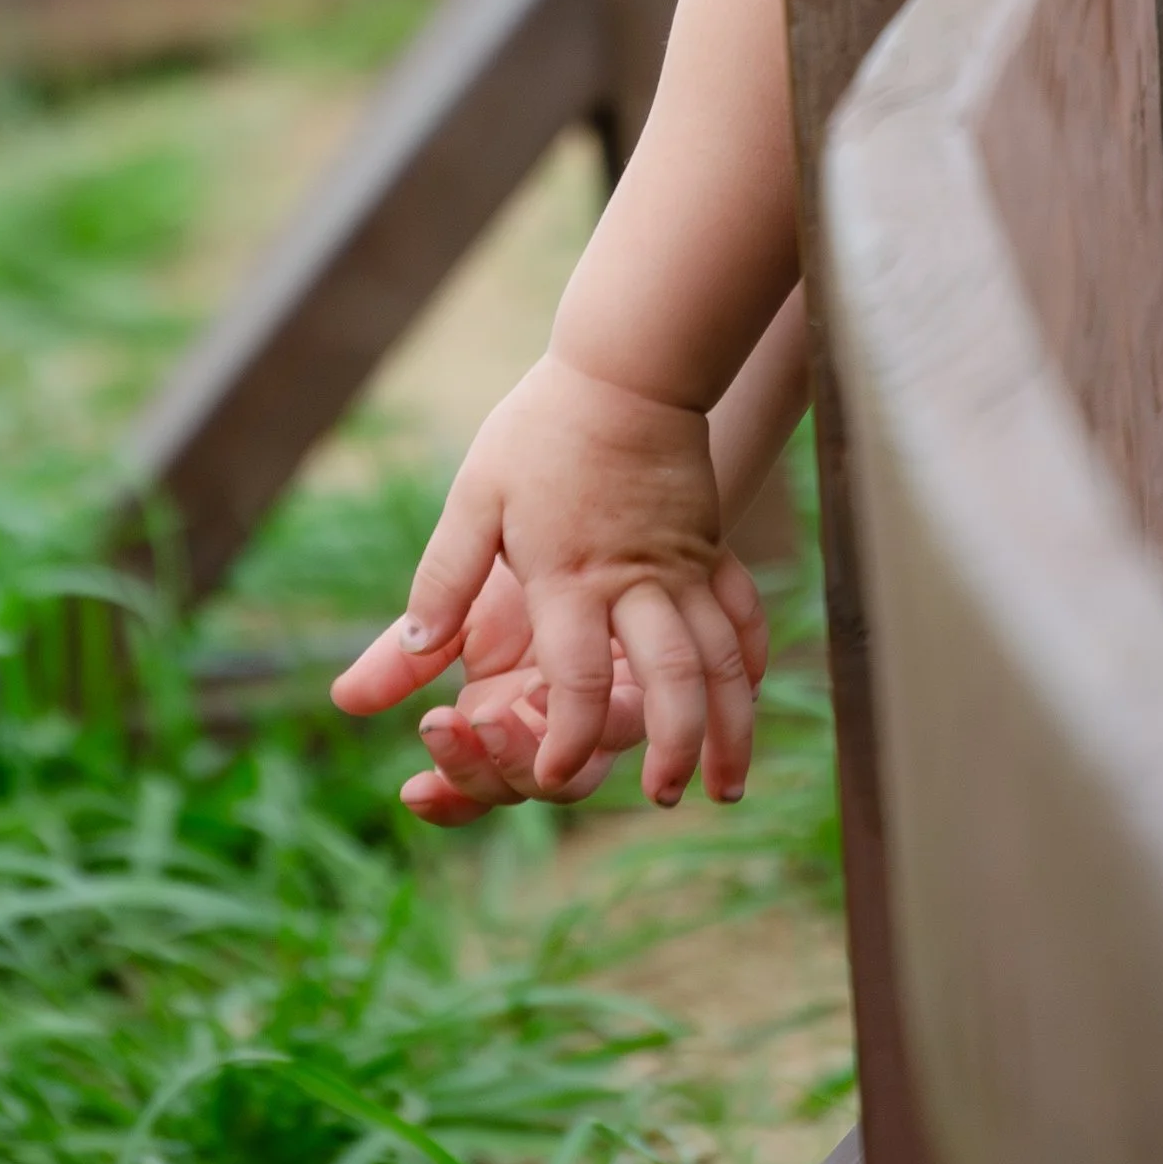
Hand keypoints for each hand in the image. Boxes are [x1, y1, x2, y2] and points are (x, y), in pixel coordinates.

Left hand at [336, 354, 767, 806]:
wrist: (625, 368)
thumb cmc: (540, 431)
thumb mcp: (476, 497)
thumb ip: (444, 579)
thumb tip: (411, 649)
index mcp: (568, 577)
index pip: (574, 678)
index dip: (565, 737)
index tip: (554, 776)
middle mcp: (634, 581)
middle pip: (669, 678)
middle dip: (675, 747)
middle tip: (666, 795)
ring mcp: (682, 565)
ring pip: (719, 659)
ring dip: (728, 724)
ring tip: (728, 783)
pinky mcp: (709, 545)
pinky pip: (741, 611)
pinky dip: (751, 657)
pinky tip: (750, 694)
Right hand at [336, 557, 644, 824]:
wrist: (591, 499)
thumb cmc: (518, 550)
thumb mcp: (451, 601)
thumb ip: (403, 653)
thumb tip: (345, 700)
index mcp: (496, 715)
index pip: (470, 784)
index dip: (446, 799)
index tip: (412, 791)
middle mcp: (549, 725)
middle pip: (516, 787)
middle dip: (479, 770)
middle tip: (446, 725)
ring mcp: (598, 713)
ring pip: (572, 775)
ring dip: (526, 754)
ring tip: (494, 713)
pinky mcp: (643, 687)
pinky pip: (623, 728)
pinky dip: (588, 725)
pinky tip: (545, 689)